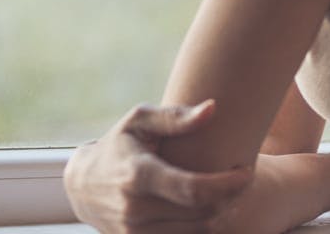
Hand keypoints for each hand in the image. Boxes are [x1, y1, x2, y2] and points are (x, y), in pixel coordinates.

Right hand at [63, 100, 253, 233]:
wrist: (82, 184)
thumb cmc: (119, 143)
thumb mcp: (140, 120)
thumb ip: (176, 117)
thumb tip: (213, 109)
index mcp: (138, 173)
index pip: (192, 189)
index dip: (226, 184)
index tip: (248, 171)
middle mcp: (135, 209)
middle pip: (200, 214)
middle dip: (229, 198)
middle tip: (243, 180)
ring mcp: (134, 233)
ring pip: (195, 233)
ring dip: (219, 216)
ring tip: (230, 194)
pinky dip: (201, 229)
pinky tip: (210, 210)